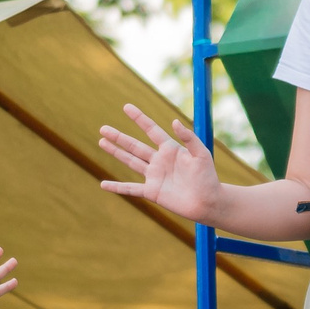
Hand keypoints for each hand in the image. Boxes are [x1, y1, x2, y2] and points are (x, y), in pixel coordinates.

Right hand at [98, 105, 228, 223]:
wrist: (208, 201)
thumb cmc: (208, 177)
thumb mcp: (201, 154)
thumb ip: (189, 138)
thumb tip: (174, 122)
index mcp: (171, 149)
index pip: (151, 130)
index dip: (139, 118)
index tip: (126, 107)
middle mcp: (159, 160)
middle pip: (134, 146)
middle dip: (118, 137)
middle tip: (103, 128)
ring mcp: (154, 176)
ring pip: (130, 162)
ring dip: (116, 152)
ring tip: (102, 142)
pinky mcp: (152, 192)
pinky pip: (131, 188)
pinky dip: (117, 187)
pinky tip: (103, 184)